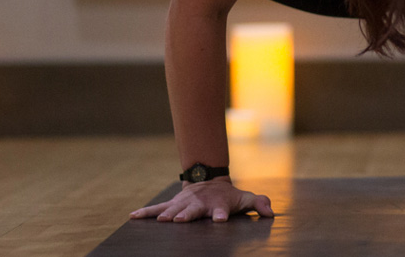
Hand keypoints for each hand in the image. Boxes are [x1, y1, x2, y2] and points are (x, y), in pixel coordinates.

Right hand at [129, 178, 273, 222]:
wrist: (207, 181)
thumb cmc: (227, 196)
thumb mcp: (244, 198)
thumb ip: (258, 203)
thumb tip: (271, 212)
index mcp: (217, 203)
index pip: (221, 209)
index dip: (220, 214)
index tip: (219, 219)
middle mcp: (199, 203)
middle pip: (193, 210)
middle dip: (187, 215)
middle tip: (182, 221)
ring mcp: (184, 203)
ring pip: (174, 209)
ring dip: (167, 215)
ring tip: (160, 222)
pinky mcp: (173, 205)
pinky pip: (157, 209)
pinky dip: (145, 212)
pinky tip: (133, 216)